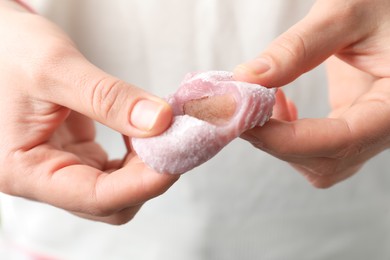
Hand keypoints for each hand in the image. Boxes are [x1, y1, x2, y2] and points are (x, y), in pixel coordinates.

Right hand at [0, 1, 176, 223]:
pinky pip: (115, 168)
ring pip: (118, 188)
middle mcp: (45, 178)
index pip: (96, 197)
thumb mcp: (55, 69)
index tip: (179, 155)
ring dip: (147, 165)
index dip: (143, 183)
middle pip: (111, 201)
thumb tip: (161, 122)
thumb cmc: (6, 51)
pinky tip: (146, 129)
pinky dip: (139, 154)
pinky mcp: (77, 155)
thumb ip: (108, 98)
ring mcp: (62, 167)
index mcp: (26, 170)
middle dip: (150, 176)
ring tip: (164, 130)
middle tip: (177, 140)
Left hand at [234, 0, 389, 187]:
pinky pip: (317, 148)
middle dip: (275, 140)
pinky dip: (287, 134)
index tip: (242, 119)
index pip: (342, 140)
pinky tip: (278, 102)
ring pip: (318, 162)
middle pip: (326, 161)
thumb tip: (245, 79)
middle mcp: (388, 127)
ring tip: (260, 99)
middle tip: (239, 109)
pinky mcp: (353, 123)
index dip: (285, 138)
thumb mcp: (345, 14)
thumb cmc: (384, 2)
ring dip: (278, 139)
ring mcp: (369, 129)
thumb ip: (297, 48)